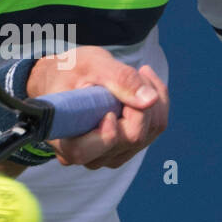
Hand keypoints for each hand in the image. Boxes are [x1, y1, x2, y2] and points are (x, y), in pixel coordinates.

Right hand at [26, 47, 168, 169]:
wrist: (65, 77)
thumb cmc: (69, 70)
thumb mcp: (90, 64)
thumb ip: (120, 79)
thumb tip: (150, 100)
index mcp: (66, 142)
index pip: (93, 148)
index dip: (109, 132)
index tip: (113, 103)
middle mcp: (88, 157)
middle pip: (131, 139)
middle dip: (140, 103)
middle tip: (136, 72)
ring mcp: (109, 156)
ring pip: (147, 134)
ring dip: (152, 101)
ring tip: (138, 74)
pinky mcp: (126, 148)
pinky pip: (154, 129)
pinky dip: (156, 104)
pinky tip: (143, 84)